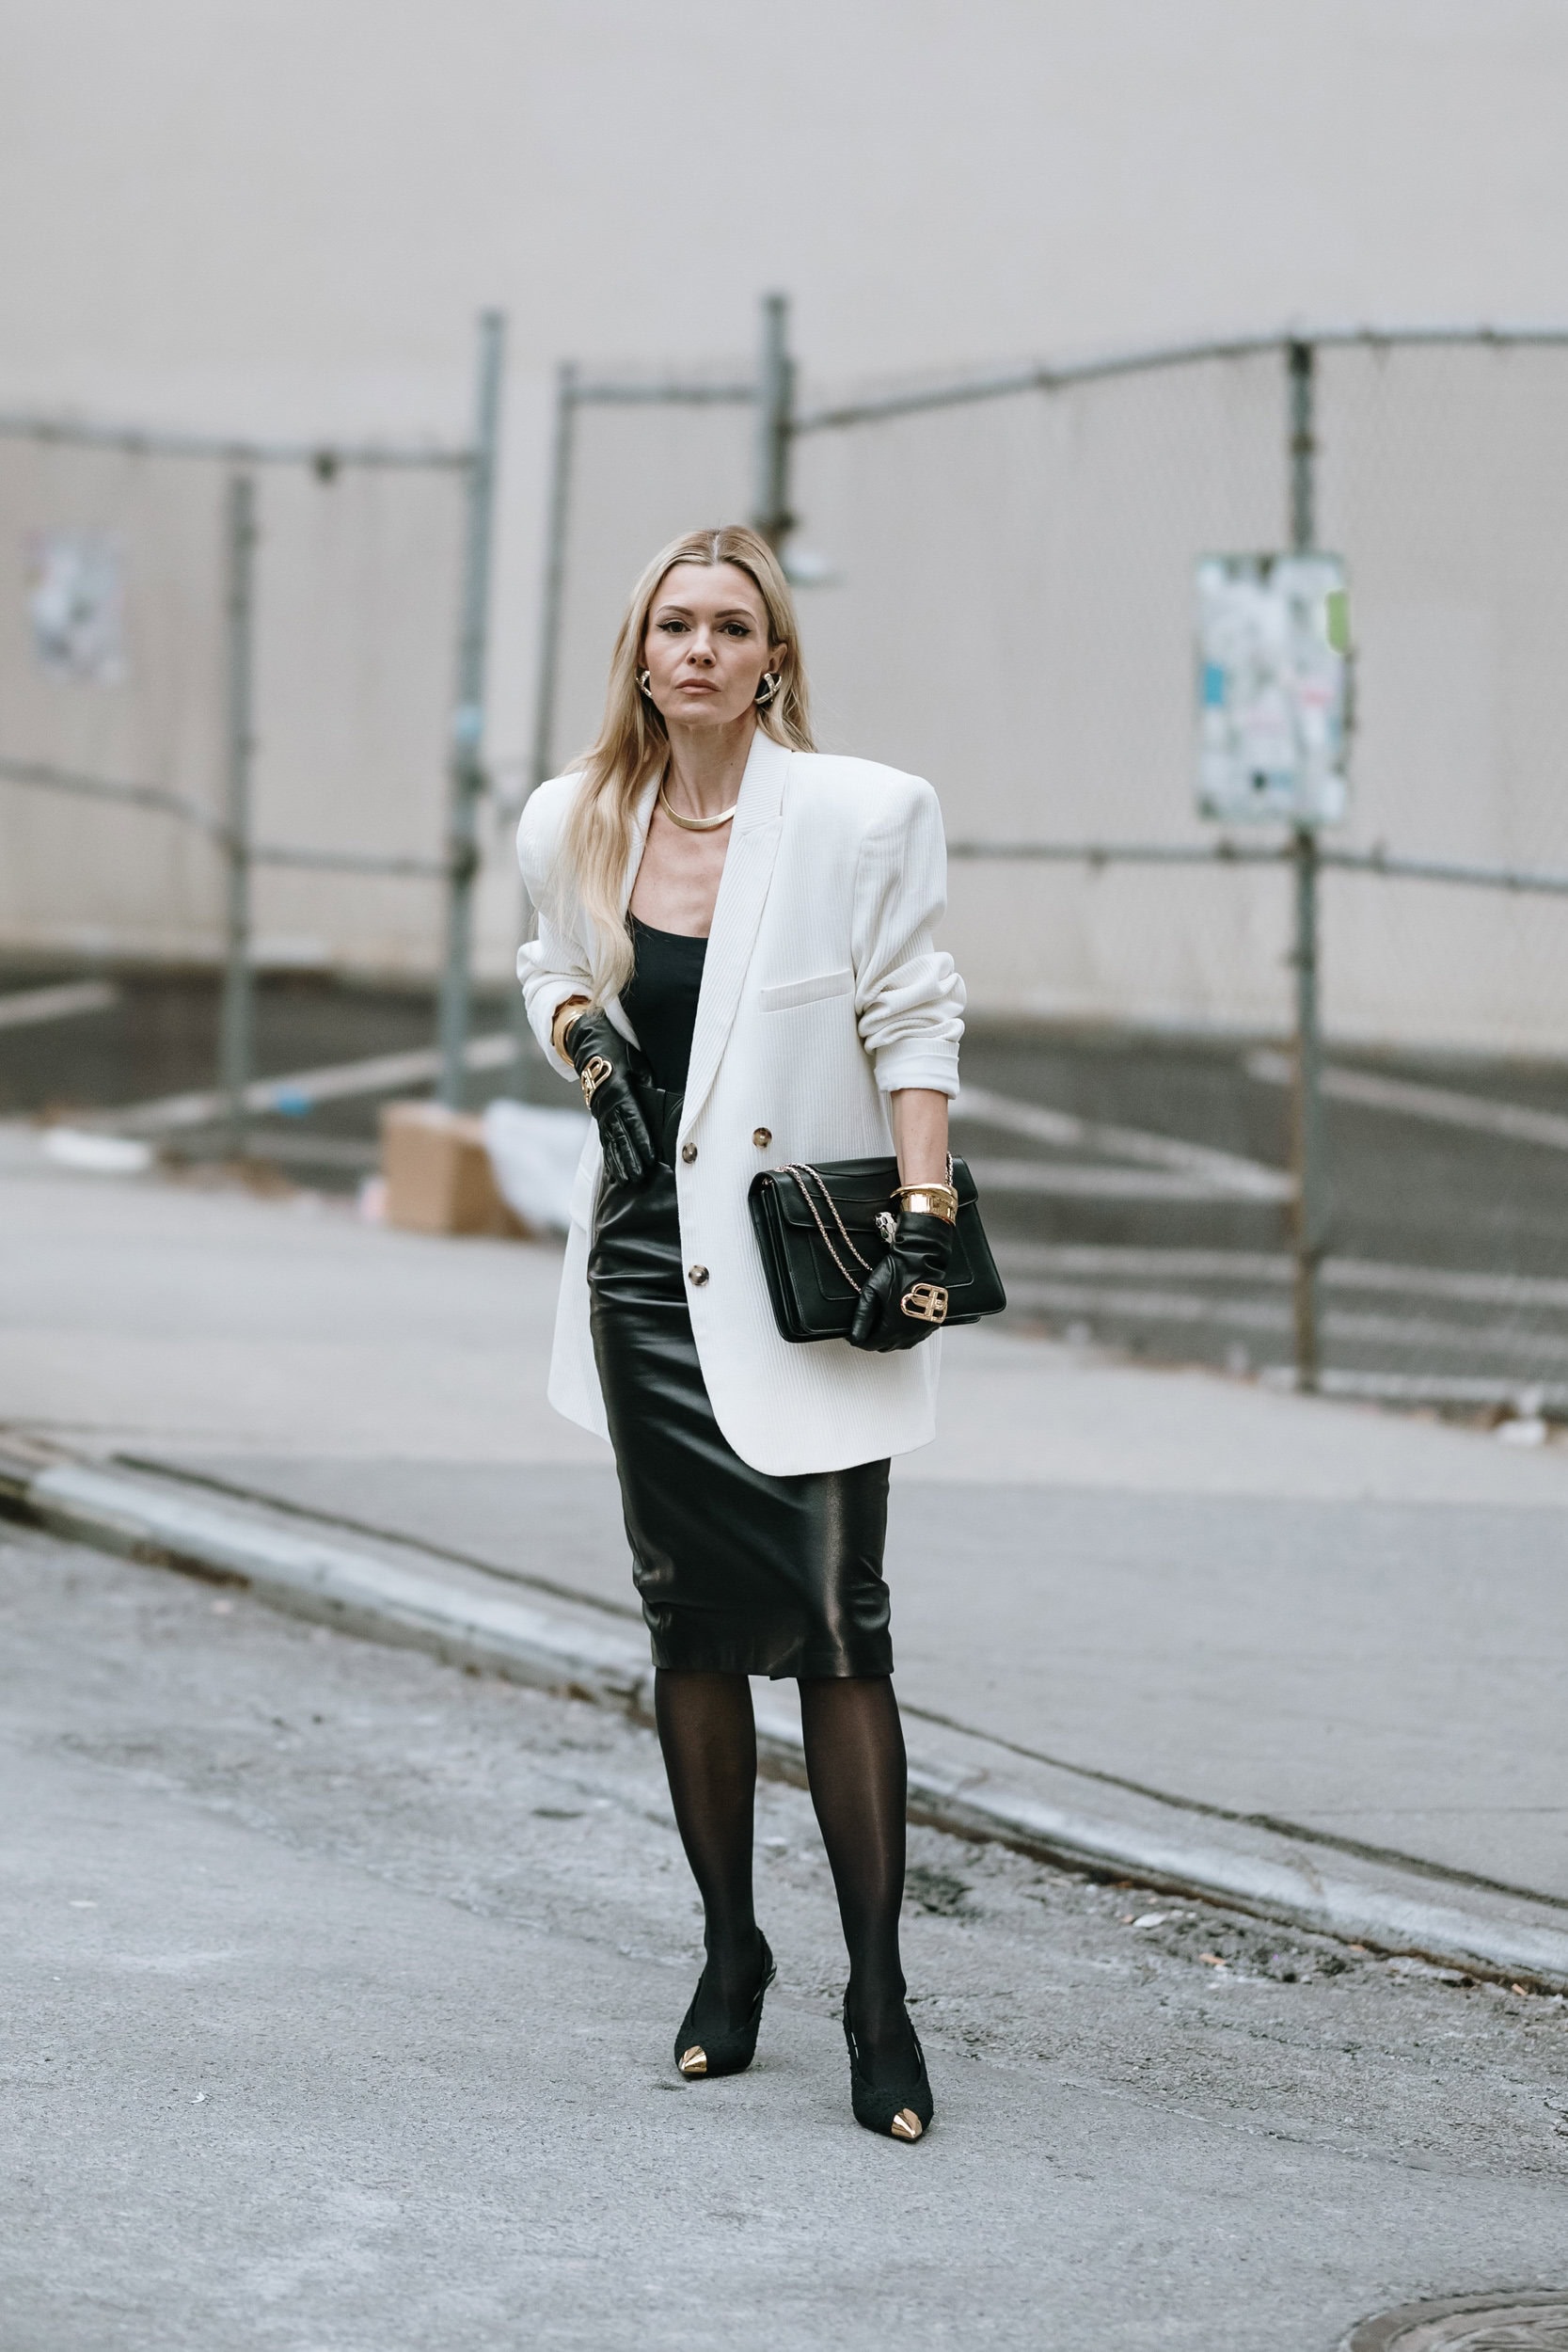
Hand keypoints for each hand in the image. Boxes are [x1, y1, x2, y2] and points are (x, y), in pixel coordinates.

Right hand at [567, 1009, 656, 1185]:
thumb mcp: (635, 1060)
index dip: (642, 1139)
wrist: (587, 1042)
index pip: (633, 1120)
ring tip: (627, 1180)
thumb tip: (658, 1096)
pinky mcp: (598, 1114)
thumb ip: (647, 1079)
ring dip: (619, 1161)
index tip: (650, 1156)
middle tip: (639, 1176)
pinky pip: (604, 1138)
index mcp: (619, 1090)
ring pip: (611, 1141)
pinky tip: (614, 1171)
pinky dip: (609, 1156)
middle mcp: (608, 1104)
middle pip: (621, 1136)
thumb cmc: (615, 1048)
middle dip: (630, 1157)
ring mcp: (601, 1111)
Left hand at [848, 1211, 954, 1351]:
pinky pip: (915, 1336)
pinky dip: (906, 1332)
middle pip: (886, 1346)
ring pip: (901, 1343)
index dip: (860, 1339)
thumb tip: (854, 1336)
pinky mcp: (932, 1323)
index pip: (870, 1345)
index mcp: (893, 1328)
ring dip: (891, 1337)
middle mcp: (910, 1333)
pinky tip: (901, 1319)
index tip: (856, 1332)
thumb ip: (861, 1317)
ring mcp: (923, 1329)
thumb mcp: (871, 1292)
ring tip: (884, 1320)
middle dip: (875, 1338)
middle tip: (869, 1323)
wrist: (921, 1261)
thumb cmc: (899, 1272)